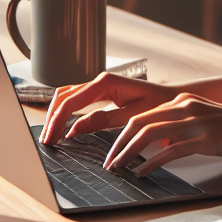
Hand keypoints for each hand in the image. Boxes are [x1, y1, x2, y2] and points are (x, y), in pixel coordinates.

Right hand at [40, 72, 180, 144]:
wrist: (174, 98)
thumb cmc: (159, 105)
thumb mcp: (131, 117)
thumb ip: (102, 121)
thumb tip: (74, 129)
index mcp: (106, 83)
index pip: (71, 101)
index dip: (57, 121)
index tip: (50, 139)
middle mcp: (100, 80)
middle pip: (64, 96)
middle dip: (52, 118)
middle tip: (46, 140)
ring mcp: (100, 85)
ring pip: (68, 96)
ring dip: (57, 114)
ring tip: (51, 135)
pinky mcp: (102, 92)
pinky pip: (78, 99)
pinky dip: (67, 111)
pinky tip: (64, 127)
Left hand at [103, 94, 221, 174]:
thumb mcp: (208, 121)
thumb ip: (184, 127)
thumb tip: (161, 145)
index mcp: (186, 100)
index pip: (144, 115)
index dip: (123, 133)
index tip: (113, 150)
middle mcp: (188, 106)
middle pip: (140, 122)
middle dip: (118, 144)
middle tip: (109, 162)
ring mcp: (197, 121)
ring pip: (150, 134)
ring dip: (128, 153)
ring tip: (118, 168)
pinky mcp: (208, 138)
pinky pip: (172, 150)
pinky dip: (152, 162)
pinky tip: (143, 172)